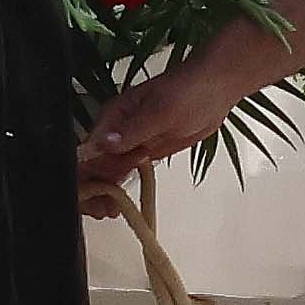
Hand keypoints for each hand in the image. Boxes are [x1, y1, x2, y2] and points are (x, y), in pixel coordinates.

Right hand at [79, 45, 262, 202]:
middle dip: (93, 187)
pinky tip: (116, 205)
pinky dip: (117, 186)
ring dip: (103, 191)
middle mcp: (117, 130)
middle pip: (95, 163)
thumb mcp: (161, 112)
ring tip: (106, 213)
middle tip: (101, 210)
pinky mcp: (144, 151)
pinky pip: (124, 171)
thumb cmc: (189, 92)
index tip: (94, 193)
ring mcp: (130, 142)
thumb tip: (105, 144)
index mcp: (114, 116)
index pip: (91, 149)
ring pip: (107, 170)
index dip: (89, 173)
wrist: (215, 91)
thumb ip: (133, 131)